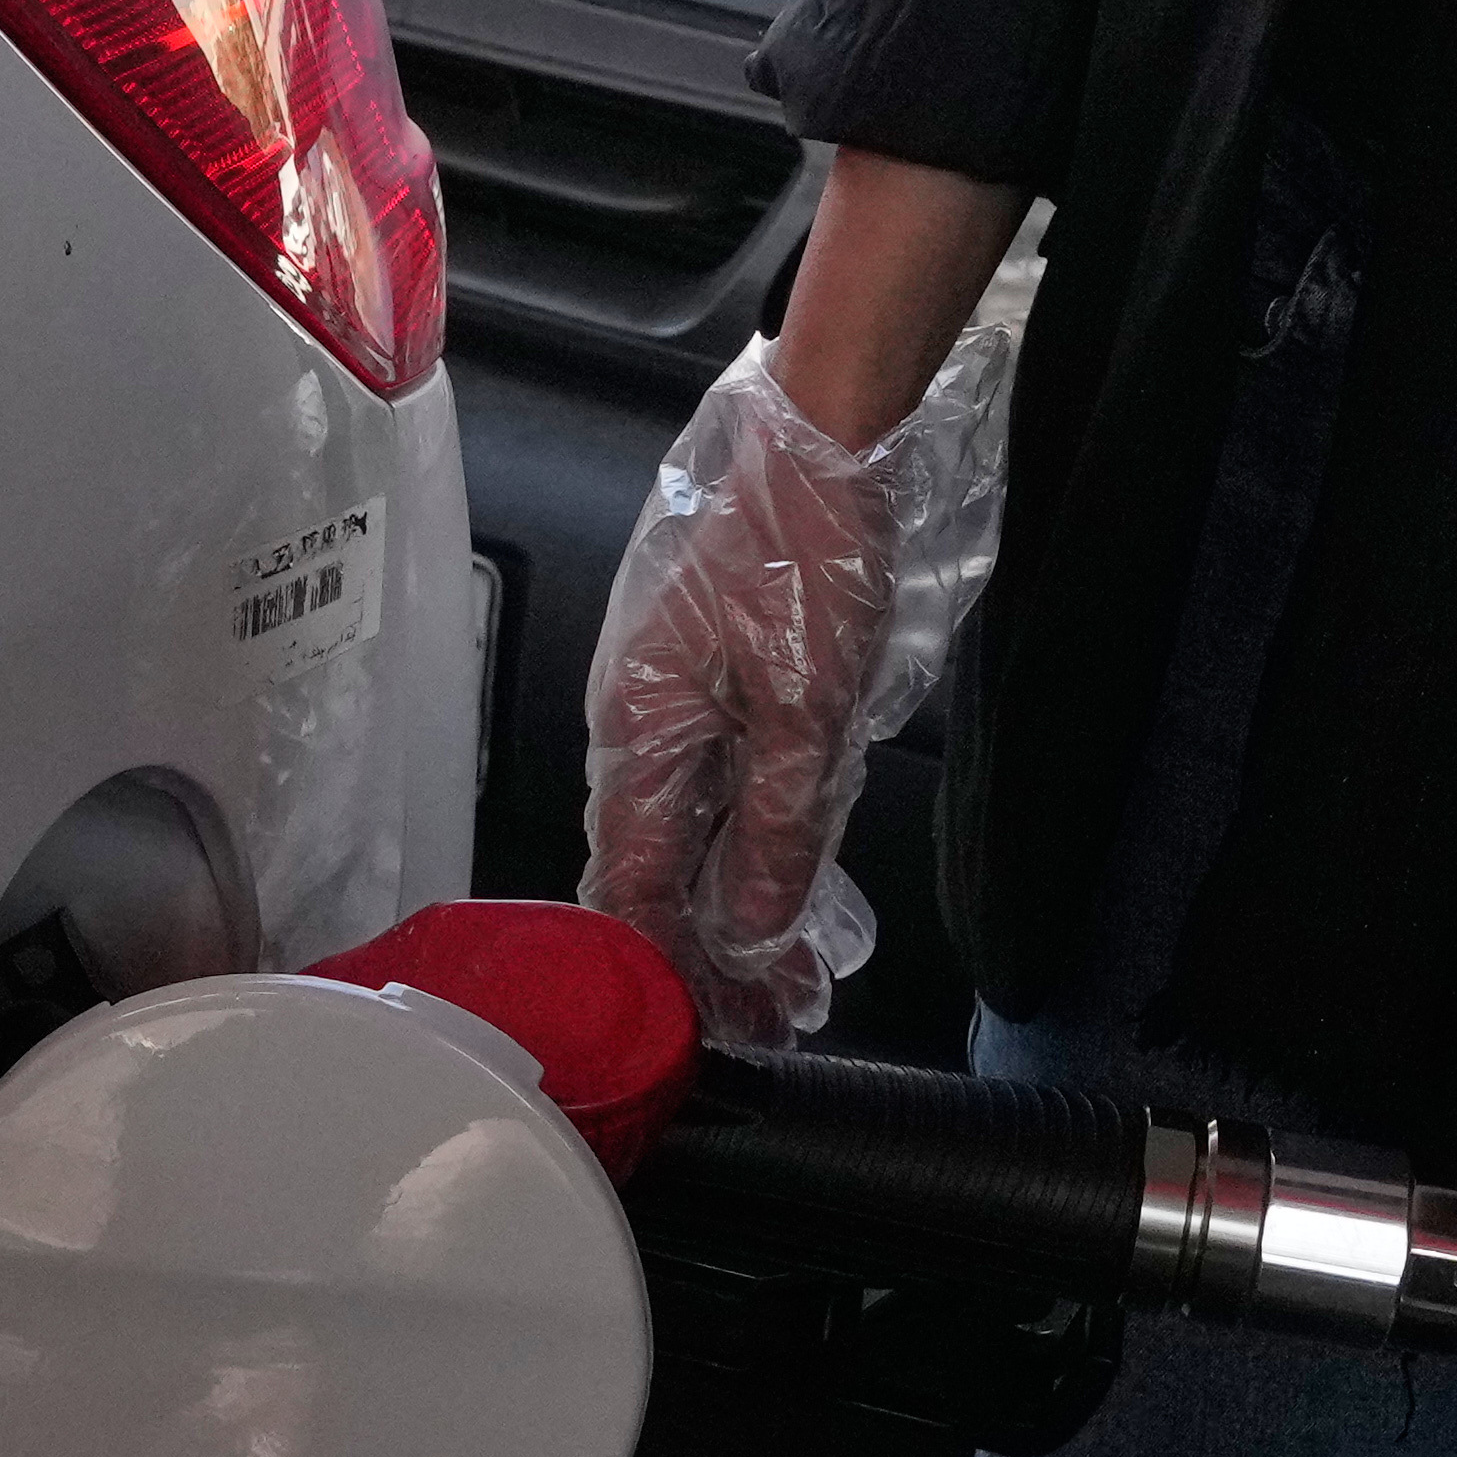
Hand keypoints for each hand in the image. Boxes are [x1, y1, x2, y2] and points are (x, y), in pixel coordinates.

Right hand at [578, 195, 1036, 1042]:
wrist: (824, 432)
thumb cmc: (804, 548)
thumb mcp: (805, 709)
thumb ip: (774, 827)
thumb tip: (749, 928)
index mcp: (638, 730)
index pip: (631, 883)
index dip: (674, 965)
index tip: (724, 1025)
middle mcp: (639, 717)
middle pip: (657, 863)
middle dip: (711, 949)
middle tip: (775, 1015)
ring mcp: (675, 690)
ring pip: (692, 822)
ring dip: (737, 898)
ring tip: (794, 968)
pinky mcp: (715, 667)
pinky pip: (720, 775)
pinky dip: (752, 834)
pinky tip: (790, 873)